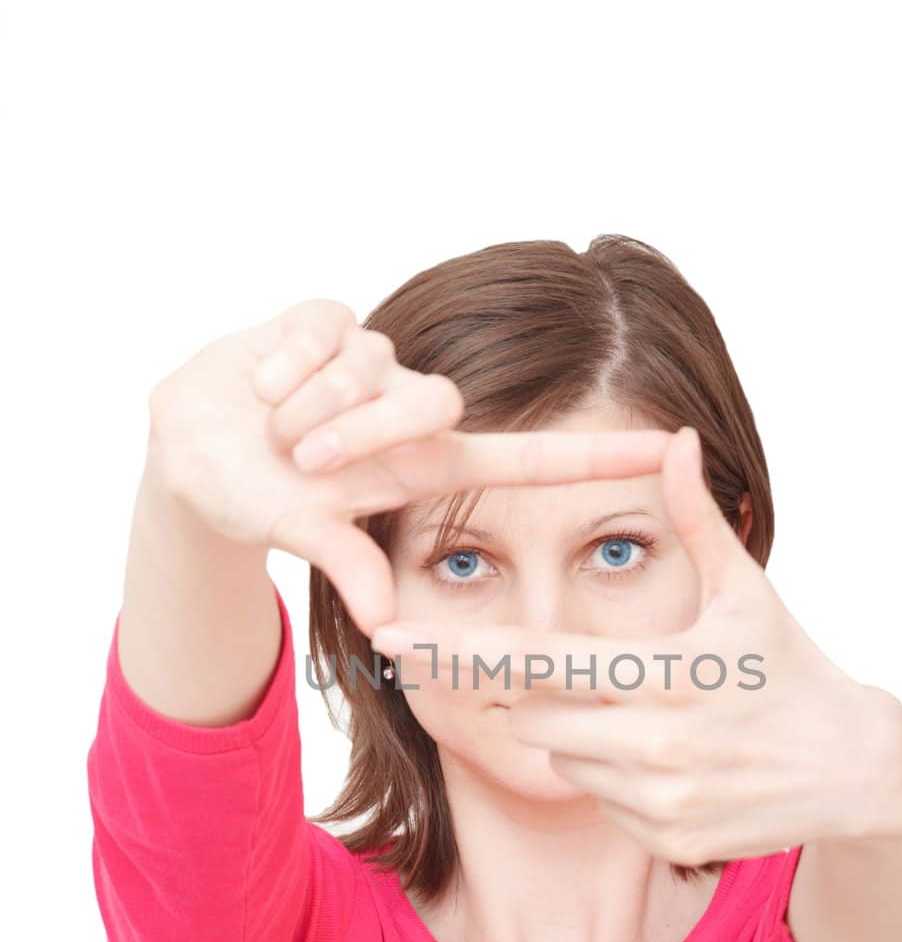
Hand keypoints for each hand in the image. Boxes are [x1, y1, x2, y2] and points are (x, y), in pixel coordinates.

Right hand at [146, 298, 672, 636]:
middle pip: (434, 399)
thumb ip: (348, 564)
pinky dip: (281, 366)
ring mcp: (375, 362)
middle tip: (304, 457)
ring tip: (273, 429)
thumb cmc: (259, 500)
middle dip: (358, 430)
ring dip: (306, 406)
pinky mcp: (333, 319)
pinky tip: (260, 386)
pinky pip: (322, 331)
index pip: (531, 460)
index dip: (601, 455)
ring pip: (368, 367)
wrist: (188, 448)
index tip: (674, 446)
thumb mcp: (303, 535)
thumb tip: (388, 622)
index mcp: (425, 467)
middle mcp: (412, 411)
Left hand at [370, 426, 901, 859]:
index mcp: (666, 673)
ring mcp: (662, 800)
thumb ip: (698, 519)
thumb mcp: (748, 591)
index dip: (459, 650)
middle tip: (622, 679)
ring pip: (566, 762)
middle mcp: (656, 744)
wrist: (858, 769)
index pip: (538, 662)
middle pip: (539, 717)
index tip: (389, 638)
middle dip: (557, 696)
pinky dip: (619, 783)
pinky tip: (677, 766)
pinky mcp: (668, 839)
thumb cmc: (791, 666)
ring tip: (663, 722)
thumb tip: (676, 440)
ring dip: (589, 739)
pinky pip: (601, 805)